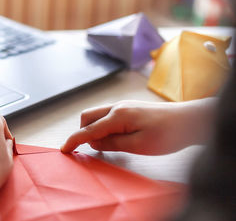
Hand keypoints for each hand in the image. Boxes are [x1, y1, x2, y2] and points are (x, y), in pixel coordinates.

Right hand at [61, 99, 215, 154]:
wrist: (191, 120)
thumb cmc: (168, 134)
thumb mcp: (138, 145)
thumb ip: (112, 143)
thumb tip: (94, 143)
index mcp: (118, 116)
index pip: (88, 130)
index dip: (74, 140)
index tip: (64, 150)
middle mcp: (117, 107)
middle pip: (87, 117)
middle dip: (82, 131)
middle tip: (86, 148)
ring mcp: (123, 105)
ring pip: (97, 114)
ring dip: (93, 128)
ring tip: (104, 145)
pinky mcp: (130, 108)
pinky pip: (107, 115)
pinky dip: (103, 126)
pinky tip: (114, 137)